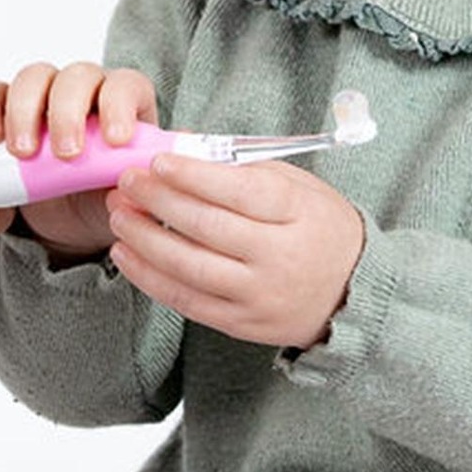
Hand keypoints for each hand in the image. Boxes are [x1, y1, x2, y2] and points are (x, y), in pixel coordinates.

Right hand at [0, 60, 157, 256]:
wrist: (71, 215)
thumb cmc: (104, 195)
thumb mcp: (125, 196)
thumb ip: (134, 188)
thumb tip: (134, 191)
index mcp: (124, 103)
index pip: (125, 86)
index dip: (120, 106)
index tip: (115, 140)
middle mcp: (85, 89)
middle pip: (76, 77)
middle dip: (68, 113)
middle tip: (65, 154)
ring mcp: (44, 93)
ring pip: (34, 77)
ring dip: (25, 111)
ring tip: (22, 153)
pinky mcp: (7, 107)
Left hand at [104, 153, 364, 349]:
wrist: (353, 291)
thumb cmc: (318, 226)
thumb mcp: (297, 186)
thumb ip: (243, 169)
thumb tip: (183, 147)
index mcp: (297, 213)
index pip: (237, 191)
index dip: (192, 176)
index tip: (157, 161)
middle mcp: (279, 257)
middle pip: (206, 227)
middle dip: (157, 201)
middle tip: (126, 182)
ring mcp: (259, 295)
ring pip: (188, 267)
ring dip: (144, 239)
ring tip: (118, 215)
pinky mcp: (241, 323)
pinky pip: (185, 301)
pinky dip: (149, 277)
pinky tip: (125, 255)